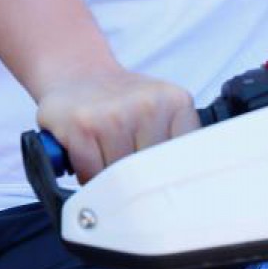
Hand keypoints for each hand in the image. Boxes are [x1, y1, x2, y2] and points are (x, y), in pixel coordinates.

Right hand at [36, 71, 199, 182]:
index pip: (186, 161)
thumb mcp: (161, 111)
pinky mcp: (82, 125)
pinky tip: (89, 156)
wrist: (77, 73)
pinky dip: (87, 175)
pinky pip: (92, 175)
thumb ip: (178, 143)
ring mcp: (115, 114)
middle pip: (153, 175)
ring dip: (110, 181)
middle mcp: (148, 104)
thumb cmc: (122, 101)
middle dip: (139, 183)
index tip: (164, 195)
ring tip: (107, 158)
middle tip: (130, 173)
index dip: (172, 183)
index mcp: (176, 102)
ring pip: (122, 178)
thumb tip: (190, 192)